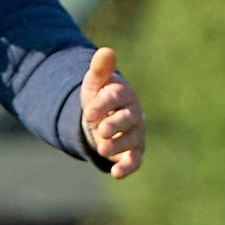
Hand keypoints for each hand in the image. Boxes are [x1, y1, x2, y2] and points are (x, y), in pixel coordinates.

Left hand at [81, 46, 144, 178]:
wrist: (107, 118)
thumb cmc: (100, 98)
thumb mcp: (94, 84)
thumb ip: (99, 70)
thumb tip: (105, 51)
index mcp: (123, 94)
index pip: (115, 98)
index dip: (102, 105)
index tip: (88, 113)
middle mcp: (133, 113)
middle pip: (127, 119)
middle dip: (115, 125)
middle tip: (101, 131)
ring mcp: (136, 133)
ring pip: (131, 140)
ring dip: (118, 145)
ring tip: (101, 149)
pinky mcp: (135, 151)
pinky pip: (135, 160)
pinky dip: (127, 167)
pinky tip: (116, 173)